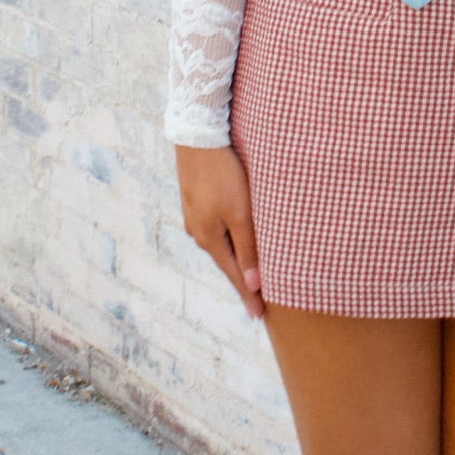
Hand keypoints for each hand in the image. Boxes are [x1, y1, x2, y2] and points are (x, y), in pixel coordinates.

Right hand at [174, 143, 265, 318]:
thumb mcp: (240, 214)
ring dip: (238, 256)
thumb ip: (248, 248)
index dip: (248, 295)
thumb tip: (253, 284)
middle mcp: (198, 232)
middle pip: (228, 261)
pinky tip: (238, 237)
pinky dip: (231, 237)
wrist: (198, 137)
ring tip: (253, 271)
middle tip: (259, 299)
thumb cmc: (223, 175)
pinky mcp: (197, 200)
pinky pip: (218, 227)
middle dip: (244, 278)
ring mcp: (195, 216)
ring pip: (223, 243)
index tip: (259, 317)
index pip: (235, 275)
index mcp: (209, 239)